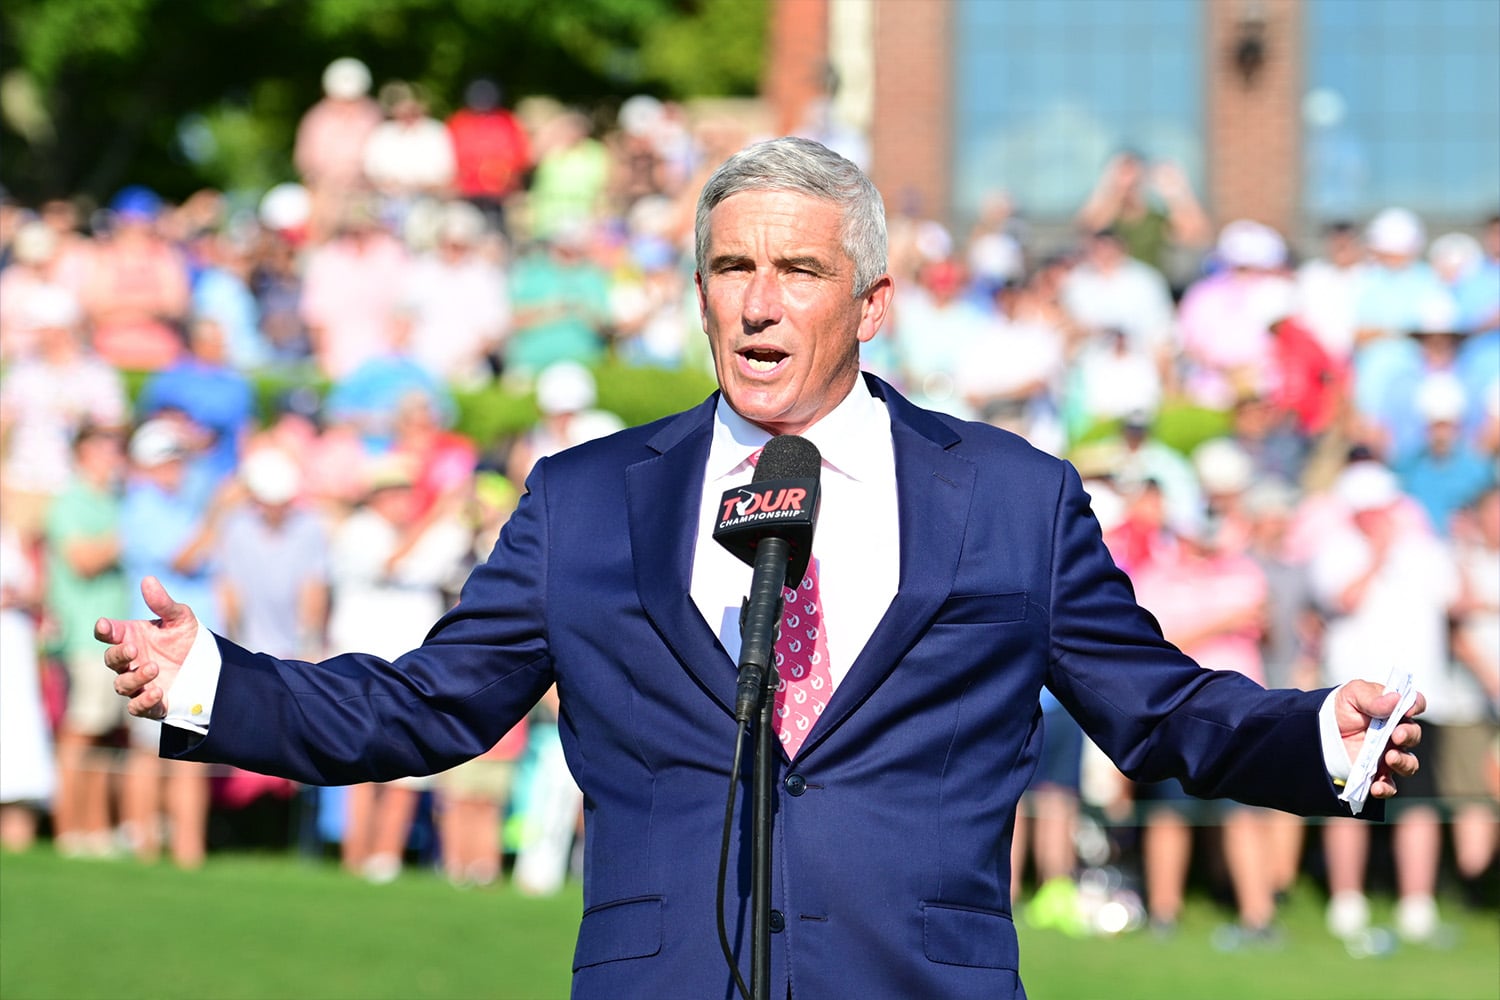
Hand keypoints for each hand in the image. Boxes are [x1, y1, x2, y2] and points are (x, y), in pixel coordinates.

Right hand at [94, 576, 198, 719]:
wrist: (209, 666)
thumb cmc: (187, 638)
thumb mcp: (180, 618)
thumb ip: (163, 603)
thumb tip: (148, 580)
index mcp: (131, 637)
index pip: (108, 634)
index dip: (104, 630)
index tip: (105, 625)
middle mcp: (130, 662)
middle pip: (110, 659)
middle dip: (119, 654)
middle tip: (134, 648)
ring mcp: (138, 683)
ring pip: (122, 685)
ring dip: (134, 677)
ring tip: (154, 667)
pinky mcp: (151, 704)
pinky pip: (137, 707)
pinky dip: (143, 701)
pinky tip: (157, 692)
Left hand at [1334, 679, 1425, 798]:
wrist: (1319, 732)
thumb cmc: (1341, 709)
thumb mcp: (1351, 695)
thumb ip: (1372, 697)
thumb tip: (1395, 699)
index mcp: (1393, 710)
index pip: (1415, 705)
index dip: (1416, 706)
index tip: (1408, 709)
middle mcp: (1396, 733)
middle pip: (1413, 735)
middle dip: (1408, 735)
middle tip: (1396, 735)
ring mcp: (1388, 754)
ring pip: (1408, 763)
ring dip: (1403, 761)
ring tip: (1389, 757)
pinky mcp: (1377, 773)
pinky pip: (1388, 785)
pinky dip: (1386, 788)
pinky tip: (1376, 786)